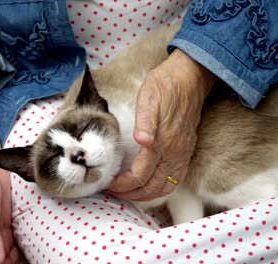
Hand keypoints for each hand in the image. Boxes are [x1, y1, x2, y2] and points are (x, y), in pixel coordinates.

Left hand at [107, 49, 215, 200]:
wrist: (190, 76)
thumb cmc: (164, 85)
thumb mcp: (149, 96)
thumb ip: (145, 120)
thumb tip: (142, 140)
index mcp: (163, 142)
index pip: (140, 175)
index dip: (122, 184)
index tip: (108, 183)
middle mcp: (175, 153)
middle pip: (152, 187)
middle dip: (130, 194)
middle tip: (112, 192)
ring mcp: (183, 154)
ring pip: (164, 187)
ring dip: (145, 196)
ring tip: (127, 193)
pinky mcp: (187, 151)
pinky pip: (175, 180)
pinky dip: (160, 189)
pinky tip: (148, 187)